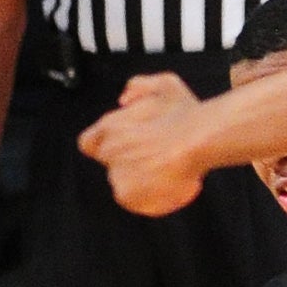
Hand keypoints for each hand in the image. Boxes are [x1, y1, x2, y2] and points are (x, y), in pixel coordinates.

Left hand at [78, 74, 208, 216]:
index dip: (105, 145)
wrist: (198, 140)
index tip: (121, 147)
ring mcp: (117, 175)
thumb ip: (139, 86)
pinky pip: (136, 202)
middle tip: (153, 158)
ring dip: (141, 180)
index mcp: (110, 127)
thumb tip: (125, 100)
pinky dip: (151, 199)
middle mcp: (110, 151)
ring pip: (124, 183)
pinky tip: (169, 186)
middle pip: (111, 164)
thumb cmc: (184, 115)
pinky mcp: (128, 195)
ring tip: (165, 171)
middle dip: (130, 162)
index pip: (89, 144)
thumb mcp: (163, 84)